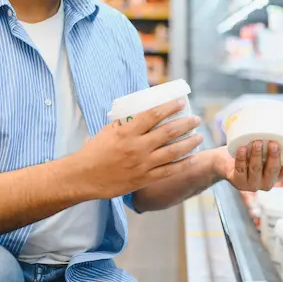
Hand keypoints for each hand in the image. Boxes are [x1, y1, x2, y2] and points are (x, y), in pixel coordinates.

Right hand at [76, 99, 202, 199]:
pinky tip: (192, 157)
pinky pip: (169, 171)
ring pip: (173, 152)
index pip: (153, 115)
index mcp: (127, 132)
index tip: (181, 102)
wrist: (83, 177)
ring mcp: (143, 164)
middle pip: (168, 132)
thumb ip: (125, 122)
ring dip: (189, 142)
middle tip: (196, 119)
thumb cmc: (94, 152)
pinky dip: (183, 164)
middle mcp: (137, 147)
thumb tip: (141, 113)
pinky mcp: (144, 179)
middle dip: (186, 124)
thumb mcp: (107, 131)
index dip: (170, 107)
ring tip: (199, 136)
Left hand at [212, 142, 282, 191]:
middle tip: (273, 143)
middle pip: (272, 171)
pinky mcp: (237, 181)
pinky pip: (240, 169)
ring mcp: (251, 184)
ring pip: (256, 170)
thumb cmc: (248, 151)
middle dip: (274, 157)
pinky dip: (242, 158)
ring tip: (256, 142)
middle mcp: (266, 182)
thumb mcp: (264, 146)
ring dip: (257, 155)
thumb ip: (279, 139)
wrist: (224, 160)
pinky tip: (242, 148)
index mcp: (276, 174)